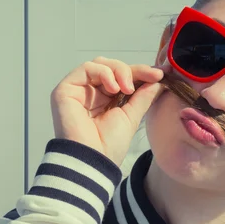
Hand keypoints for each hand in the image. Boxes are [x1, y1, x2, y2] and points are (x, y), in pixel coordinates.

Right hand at [50, 56, 164, 166]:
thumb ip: (143, 96)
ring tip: (128, 89)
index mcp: (105, 99)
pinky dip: (104, 73)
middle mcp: (90, 92)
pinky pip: (86, 68)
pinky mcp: (65, 89)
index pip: (122, 76)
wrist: (93, 160)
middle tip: (148, 78)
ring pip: (100, 63)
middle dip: (132, 70)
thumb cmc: (110, 144)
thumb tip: (158, 80)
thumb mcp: (132, 115)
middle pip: (111, 66)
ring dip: (119, 71)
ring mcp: (78, 90)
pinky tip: (114, 88)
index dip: (141, 72)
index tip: (159, 74)